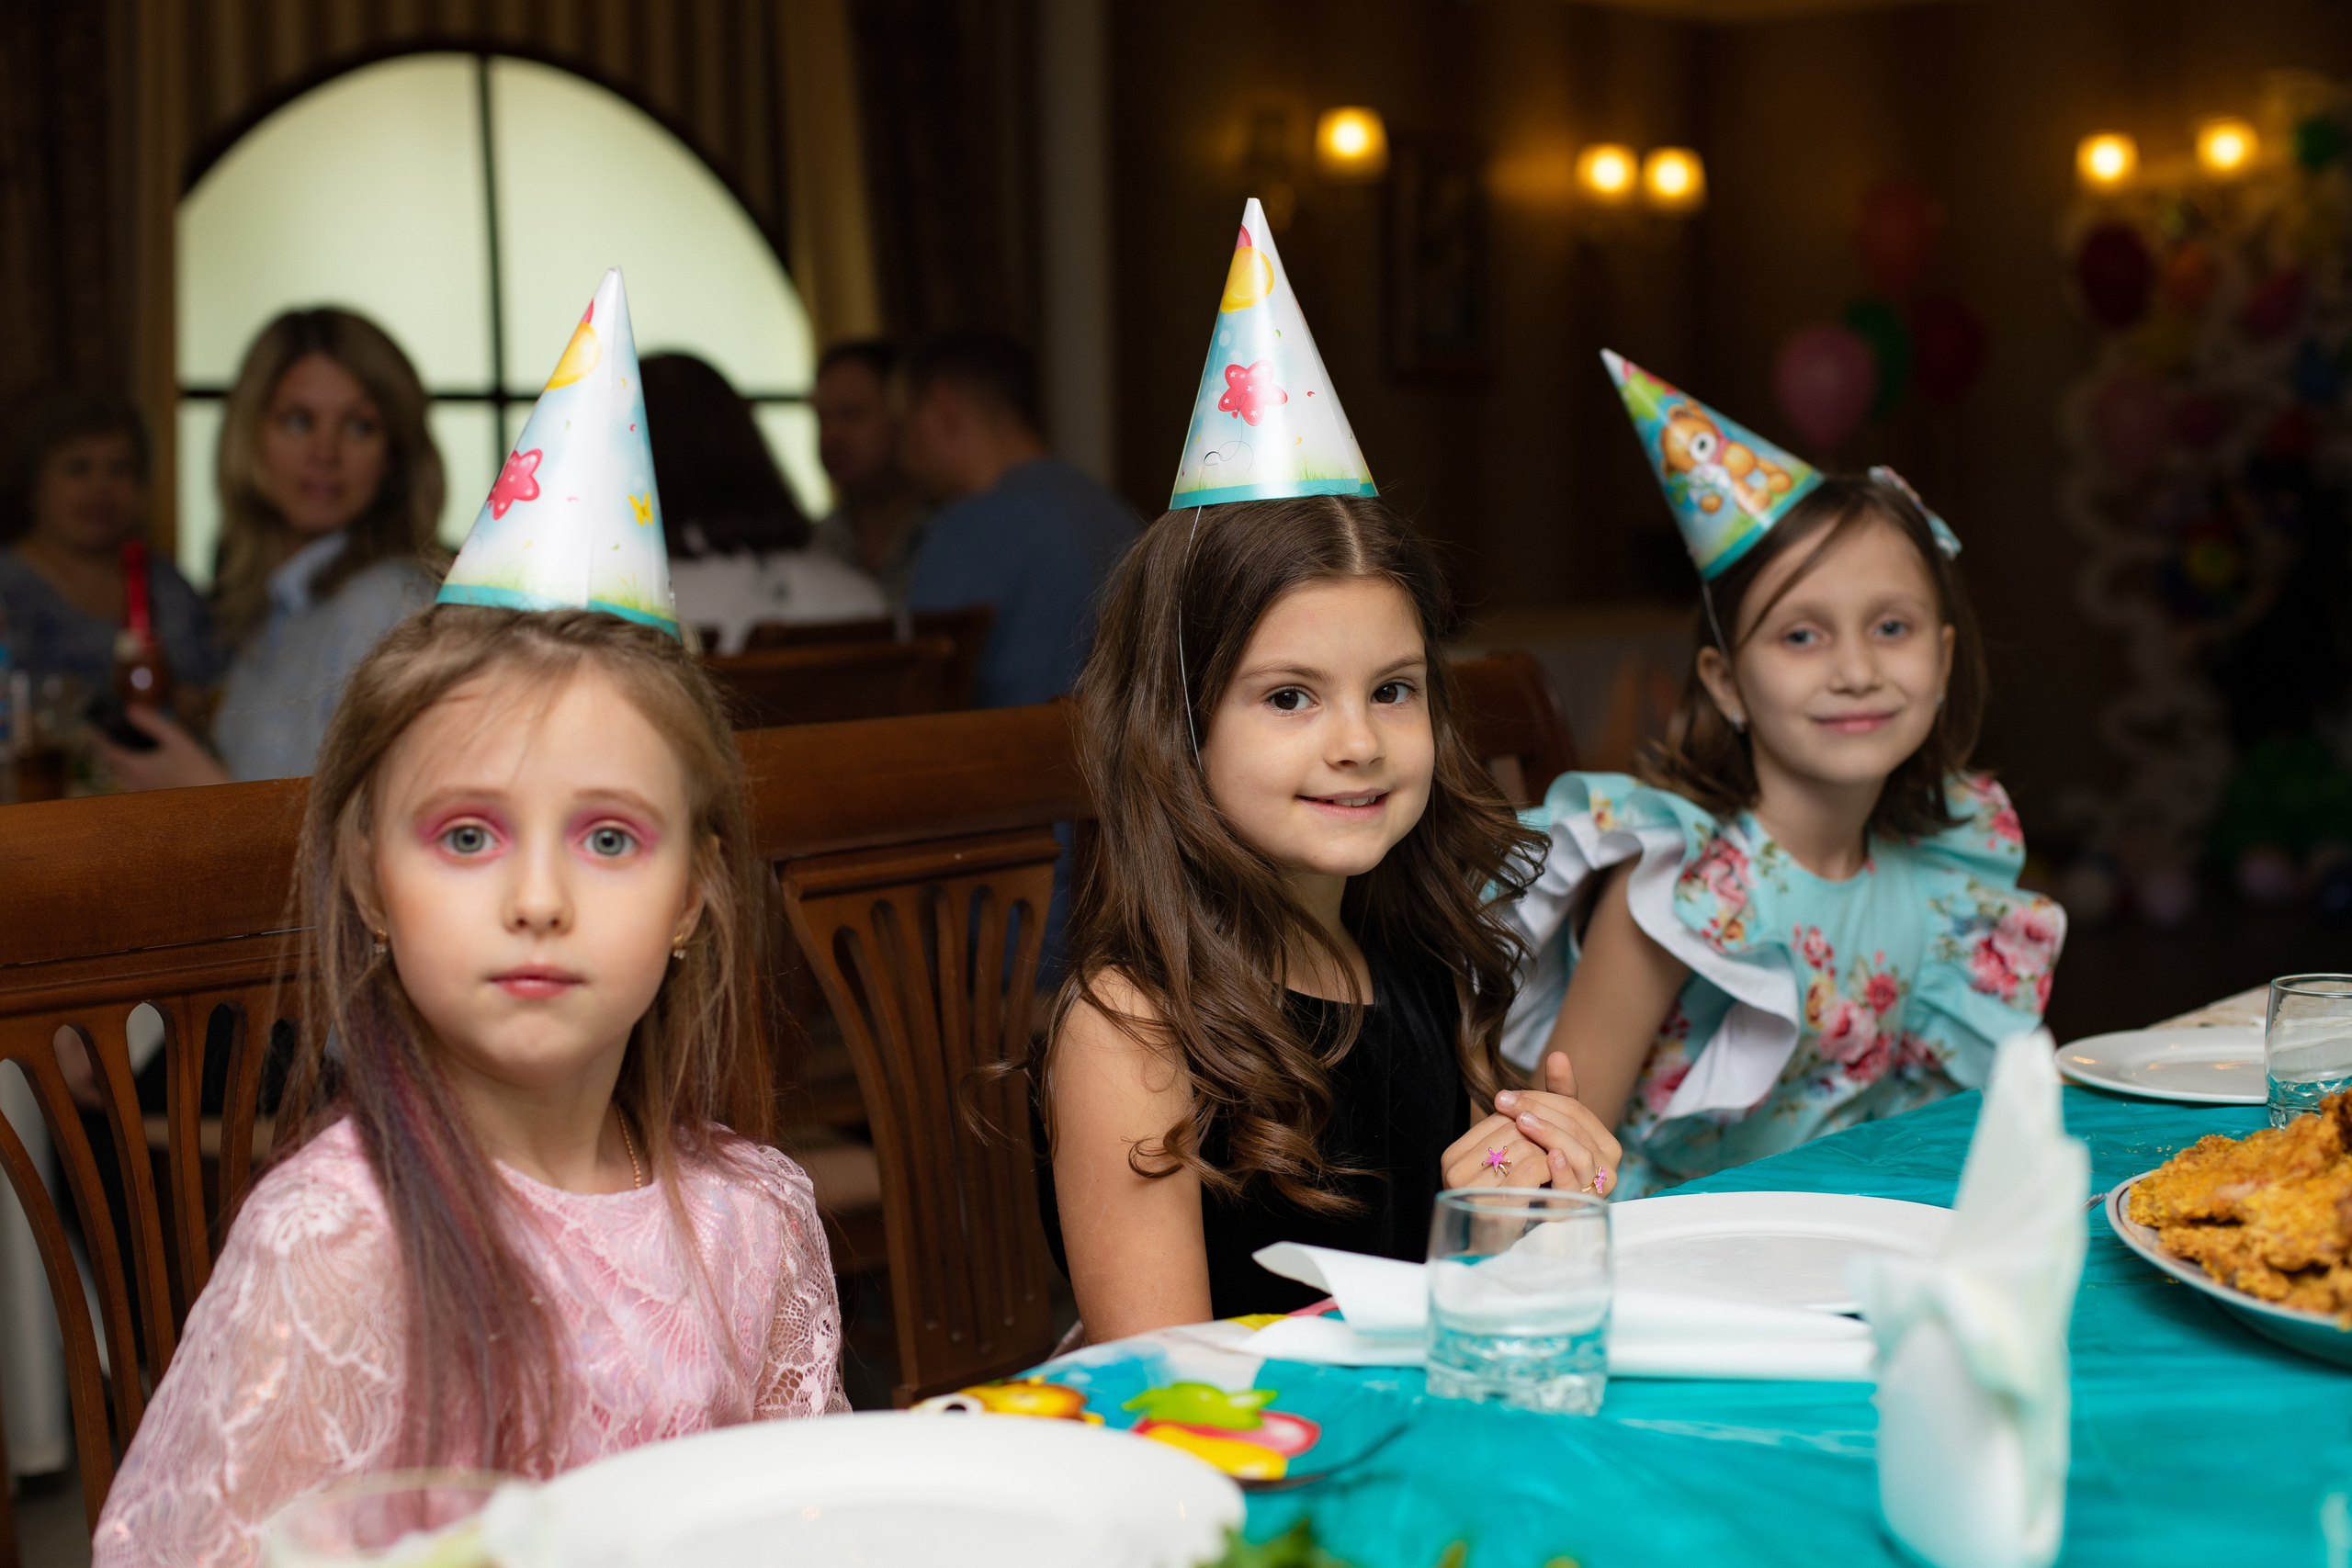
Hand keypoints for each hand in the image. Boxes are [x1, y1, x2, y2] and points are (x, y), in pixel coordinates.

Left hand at [94, 706, 230, 791]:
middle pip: (111, 765)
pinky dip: (130, 774)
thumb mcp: (177, 740)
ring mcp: (142, 792)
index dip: (99, 738)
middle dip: (107, 751)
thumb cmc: (196, 768)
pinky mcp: (152, 799)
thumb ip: (152, 724)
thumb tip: (130, 709)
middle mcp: (133, 781)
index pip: (108, 750)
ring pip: (121, 776)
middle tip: (108, 738)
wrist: (211, 800)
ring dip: (118, 763)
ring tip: (123, 752)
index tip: (95, 728)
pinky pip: (133, 784)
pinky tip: (143, 770)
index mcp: (135, 766)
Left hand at [1442, 1052, 1621, 1193]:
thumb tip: (1558, 1054)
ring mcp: (1596, 1190)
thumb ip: (1558, 1095)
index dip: (1540, 1098)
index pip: (1574, 1109)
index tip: (1505, 1095)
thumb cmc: (1541, 1170)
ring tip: (1521, 1122)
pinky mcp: (1581, 1211)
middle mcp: (1607, 1166)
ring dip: (1548, 1134)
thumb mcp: (1548, 1130)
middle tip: (1505, 1104)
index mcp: (1603, 1142)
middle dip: (1538, 1111)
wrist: (1529, 1219)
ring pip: (1577, 1152)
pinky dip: (1564, 1171)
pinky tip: (1548, 1157)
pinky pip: (1576, 1188)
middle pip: (1574, 1128)